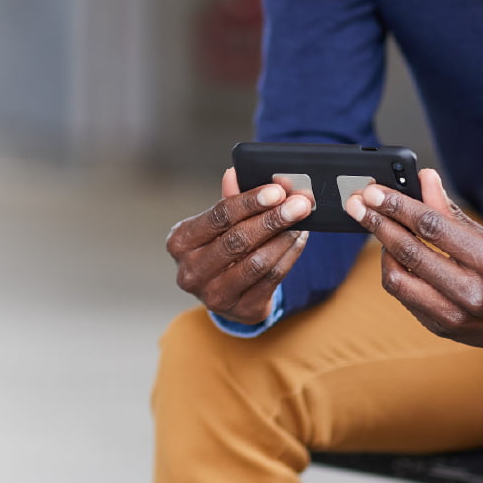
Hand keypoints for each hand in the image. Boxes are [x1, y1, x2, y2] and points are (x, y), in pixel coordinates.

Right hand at [166, 168, 312, 323]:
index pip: (218, 217)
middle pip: (238, 240)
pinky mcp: (240, 310)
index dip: (249, 202)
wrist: (225, 293)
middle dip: (273, 219)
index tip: (277, 190)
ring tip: (302, 221)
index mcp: (180, 242)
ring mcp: (214, 295)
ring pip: (257, 262)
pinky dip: (289, 256)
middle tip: (300, 204)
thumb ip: (229, 198)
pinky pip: (272, 279)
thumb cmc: (220, 247)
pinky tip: (299, 239)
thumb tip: (235, 172)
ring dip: (284, 239)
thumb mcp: (217, 224)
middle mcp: (191, 271)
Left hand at [344, 169, 482, 350]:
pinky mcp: (444, 330)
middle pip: (409, 252)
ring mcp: (456, 317)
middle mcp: (472, 293)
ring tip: (378, 228)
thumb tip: (423, 179)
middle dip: (377, 223)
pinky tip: (395, 255)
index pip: (431, 227)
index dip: (397, 205)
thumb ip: (451, 212)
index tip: (373, 190)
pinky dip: (397, 272)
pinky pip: (406, 298)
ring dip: (382, 250)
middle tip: (357, 203)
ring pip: (397, 279)